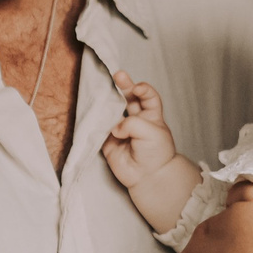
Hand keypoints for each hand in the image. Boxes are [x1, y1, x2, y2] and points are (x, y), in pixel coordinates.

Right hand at [102, 72, 180, 188]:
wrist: (148, 177)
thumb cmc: (156, 153)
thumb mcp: (151, 133)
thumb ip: (132, 124)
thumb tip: (113, 127)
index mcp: (152, 115)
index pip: (148, 96)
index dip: (143, 89)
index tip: (137, 88)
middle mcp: (136, 119)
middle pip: (129, 97)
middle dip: (123, 85)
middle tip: (118, 75)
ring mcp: (121, 128)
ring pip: (113, 110)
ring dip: (108, 101)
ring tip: (103, 92)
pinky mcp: (109, 140)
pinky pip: (101, 127)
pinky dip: (98, 120)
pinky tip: (96, 112)